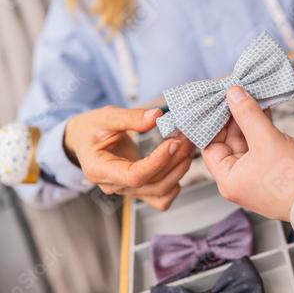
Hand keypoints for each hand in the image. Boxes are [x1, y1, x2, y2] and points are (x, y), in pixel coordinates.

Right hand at [65, 106, 194, 209]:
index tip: (173, 142)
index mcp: (100, 170)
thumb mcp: (106, 117)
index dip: (158, 162)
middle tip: (187, 138)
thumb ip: (131, 117)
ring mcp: (127, 190)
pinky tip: (180, 164)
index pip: (134, 176)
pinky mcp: (138, 189)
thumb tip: (157, 115)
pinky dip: (175, 185)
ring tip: (187, 147)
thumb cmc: (92, 129)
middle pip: (153, 185)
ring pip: (160, 192)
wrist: (85, 140)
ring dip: (179, 171)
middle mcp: (114, 186)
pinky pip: (160, 198)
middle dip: (175, 162)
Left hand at [202, 87, 293, 220]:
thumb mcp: (267, 140)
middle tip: (237, 92)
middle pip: (228, 141)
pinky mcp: (272, 169)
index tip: (219, 99)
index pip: (210, 144)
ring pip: (246, 140)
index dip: (213, 120)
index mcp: (229, 179)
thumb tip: (234, 94)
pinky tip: (264, 109)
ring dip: (249, 118)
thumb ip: (248, 115)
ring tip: (252, 95)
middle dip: (234, 116)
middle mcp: (239, 179)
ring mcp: (256, 174)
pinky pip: (261, 144)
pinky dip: (261, 127)